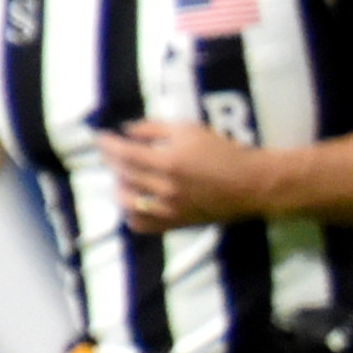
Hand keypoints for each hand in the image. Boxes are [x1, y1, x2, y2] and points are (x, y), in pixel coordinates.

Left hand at [97, 119, 273, 229]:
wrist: (252, 184)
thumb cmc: (224, 152)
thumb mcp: (190, 129)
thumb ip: (155, 128)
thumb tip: (127, 130)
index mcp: (168, 162)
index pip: (124, 153)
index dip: (107, 144)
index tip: (100, 137)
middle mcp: (165, 188)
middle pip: (123, 175)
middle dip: (111, 161)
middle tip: (110, 152)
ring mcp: (169, 209)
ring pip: (127, 202)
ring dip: (118, 187)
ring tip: (121, 178)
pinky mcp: (176, 222)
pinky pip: (142, 224)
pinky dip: (131, 214)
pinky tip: (134, 202)